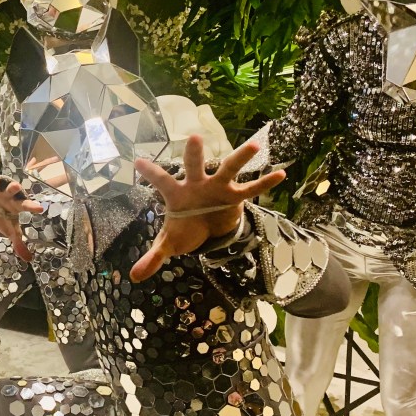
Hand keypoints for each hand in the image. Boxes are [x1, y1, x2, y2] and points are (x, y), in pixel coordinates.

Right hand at [0, 172, 43, 260]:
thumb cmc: (4, 215)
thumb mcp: (11, 229)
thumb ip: (19, 243)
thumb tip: (28, 260)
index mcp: (16, 204)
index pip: (25, 206)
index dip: (32, 207)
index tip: (40, 208)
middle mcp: (7, 195)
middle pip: (11, 190)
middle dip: (13, 188)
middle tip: (16, 186)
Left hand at [128, 135, 284, 282]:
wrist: (206, 229)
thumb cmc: (184, 228)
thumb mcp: (168, 244)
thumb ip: (152, 257)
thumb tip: (134, 277)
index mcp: (176, 193)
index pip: (160, 180)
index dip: (150, 172)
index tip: (137, 162)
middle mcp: (196, 184)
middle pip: (193, 166)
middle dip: (194, 153)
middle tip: (194, 137)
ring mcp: (217, 187)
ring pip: (228, 169)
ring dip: (240, 158)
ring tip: (255, 146)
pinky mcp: (234, 196)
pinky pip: (251, 189)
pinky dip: (265, 183)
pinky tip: (281, 174)